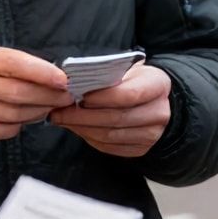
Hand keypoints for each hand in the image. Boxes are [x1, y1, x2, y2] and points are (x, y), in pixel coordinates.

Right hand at [0, 42, 72, 143]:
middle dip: (48, 96)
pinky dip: (20, 125)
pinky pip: (3, 130)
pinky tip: (26, 118)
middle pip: (19, 93)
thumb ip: (8, 62)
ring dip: (38, 112)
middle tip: (65, 96)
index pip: (15, 64)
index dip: (44, 73)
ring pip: (15, 114)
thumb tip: (48, 74)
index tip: (64, 79)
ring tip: (49, 107)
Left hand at [49, 65, 172, 157]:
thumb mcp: (129, 69)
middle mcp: (159, 112)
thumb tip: (75, 82)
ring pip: (110, 135)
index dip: (101, 97)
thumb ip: (108, 74)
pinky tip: (76, 128)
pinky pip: (110, 147)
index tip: (79, 95)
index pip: (129, 95)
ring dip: (82, 128)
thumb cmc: (136, 80)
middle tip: (58, 111)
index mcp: (158, 85)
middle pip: (116, 118)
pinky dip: (89, 138)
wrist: (157, 101)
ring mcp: (151, 134)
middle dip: (83, 116)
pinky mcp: (140, 149)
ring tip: (62, 119)